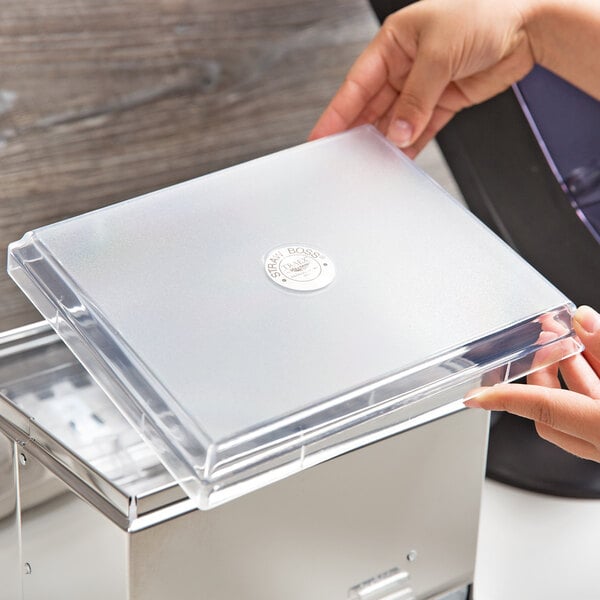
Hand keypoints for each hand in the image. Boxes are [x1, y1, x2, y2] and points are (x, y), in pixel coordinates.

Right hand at [309, 0, 537, 156]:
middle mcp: (404, 65)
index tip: (321, 136)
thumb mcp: (440, 53)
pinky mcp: (442, 102)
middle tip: (343, 158)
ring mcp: (422, 86)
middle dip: (358, 132)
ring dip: (384, 143)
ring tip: (371, 164)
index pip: (356, 84)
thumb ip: (417, 97)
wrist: (530, 24)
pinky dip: (410, 145)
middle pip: (372, 106)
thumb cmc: (485, 12)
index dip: (337, 112)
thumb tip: (399, 132)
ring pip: (395, 121)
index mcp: (393, 43)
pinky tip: (398, 159)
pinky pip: (420, 129)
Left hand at [465, 306, 599, 461]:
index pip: (540, 408)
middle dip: (542, 367)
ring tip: (567, 339)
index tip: (473, 396)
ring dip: (568, 370)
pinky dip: (588, 382)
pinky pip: (591, 412)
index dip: (503, 398)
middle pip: (552, 406)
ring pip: (573, 408)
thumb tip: (582, 320)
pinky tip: (592, 357)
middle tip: (543, 338)